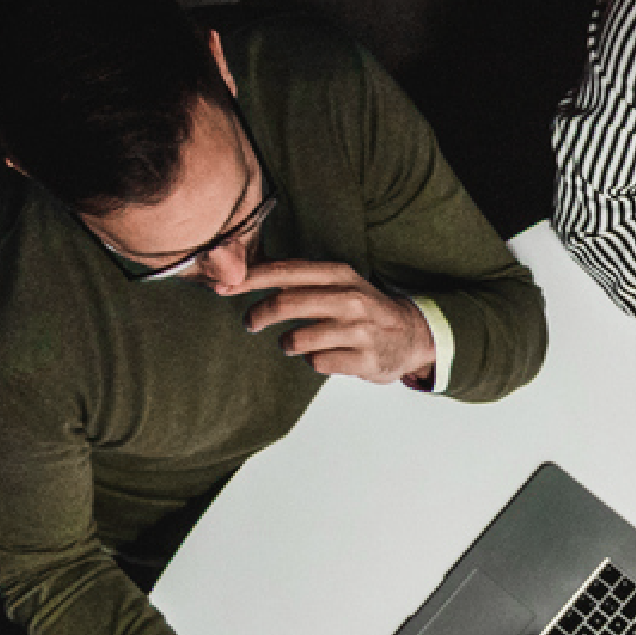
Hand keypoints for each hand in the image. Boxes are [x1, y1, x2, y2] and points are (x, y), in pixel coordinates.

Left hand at [232, 257, 436, 382]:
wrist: (412, 336)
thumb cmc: (363, 309)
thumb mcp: (339, 283)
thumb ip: (300, 279)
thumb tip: (244, 272)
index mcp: (339, 274)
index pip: (287, 271)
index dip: (251, 279)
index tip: (223, 287)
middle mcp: (351, 299)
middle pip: (287, 303)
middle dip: (259, 314)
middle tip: (249, 322)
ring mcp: (359, 331)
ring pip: (298, 338)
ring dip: (287, 343)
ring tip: (292, 343)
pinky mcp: (365, 360)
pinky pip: (317, 363)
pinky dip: (312, 361)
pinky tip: (322, 356)